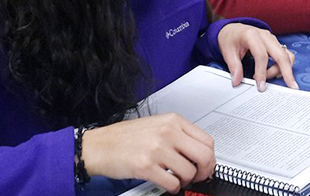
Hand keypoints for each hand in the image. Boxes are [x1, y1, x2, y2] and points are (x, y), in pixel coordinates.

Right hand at [81, 114, 214, 192]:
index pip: (207, 140)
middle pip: (204, 156)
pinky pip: (173, 183)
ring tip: (177, 179)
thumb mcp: (156, 125)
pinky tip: (168, 184)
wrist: (98, 146)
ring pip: (189, 172)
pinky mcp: (147, 166)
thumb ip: (178, 134)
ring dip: (185, 181)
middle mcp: (167, 132)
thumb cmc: (124, 137)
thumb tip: (198, 151)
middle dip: (204, 171)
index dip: (210, 157)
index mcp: (173, 121)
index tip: (206, 165)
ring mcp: (157, 149)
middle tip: (198, 176)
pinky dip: (174, 188)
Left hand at [218, 23, 297, 90]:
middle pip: (280, 54)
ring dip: (283, 70)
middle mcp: (265, 36)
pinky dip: (286, 65)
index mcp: (251, 35)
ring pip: (285, 55)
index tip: (260, 86)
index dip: (262, 72)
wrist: (234, 30)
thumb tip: (237, 81)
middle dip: (287, 72)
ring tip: (271, 79)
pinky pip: (286, 54)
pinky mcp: (275, 43)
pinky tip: (277, 74)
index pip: (261, 55)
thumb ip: (234, 66)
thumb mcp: (227, 51)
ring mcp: (272, 39)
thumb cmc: (231, 39)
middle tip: (290, 87)